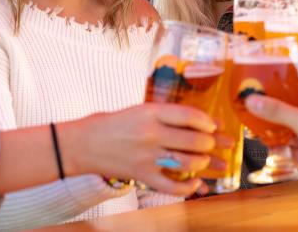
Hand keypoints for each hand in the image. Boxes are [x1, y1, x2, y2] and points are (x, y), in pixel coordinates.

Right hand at [61, 103, 217, 196]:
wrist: (83, 143)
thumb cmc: (114, 123)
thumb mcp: (140, 109)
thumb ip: (168, 115)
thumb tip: (201, 123)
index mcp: (150, 111)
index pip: (190, 116)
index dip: (208, 122)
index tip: (214, 125)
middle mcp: (150, 133)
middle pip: (194, 140)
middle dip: (211, 144)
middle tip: (215, 144)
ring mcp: (146, 156)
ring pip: (188, 162)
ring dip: (203, 163)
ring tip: (207, 161)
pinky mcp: (142, 175)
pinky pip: (172, 186)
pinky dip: (188, 188)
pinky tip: (196, 183)